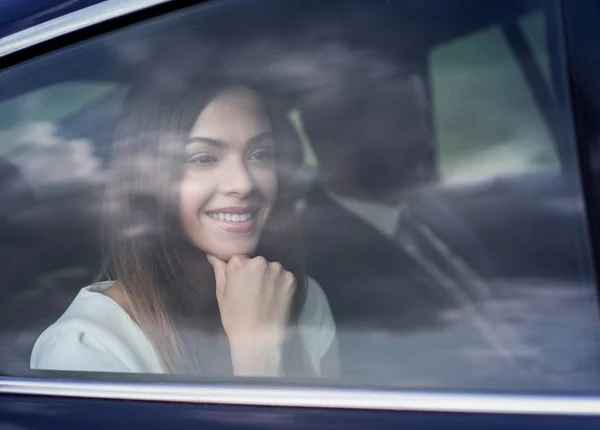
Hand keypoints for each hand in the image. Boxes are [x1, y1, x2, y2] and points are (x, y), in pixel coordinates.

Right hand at [207, 254, 295, 375]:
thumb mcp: (221, 294)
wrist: (259, 339)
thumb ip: (219, 271)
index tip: (240, 284)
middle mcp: (259, 261)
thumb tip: (213, 255)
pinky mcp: (291, 279)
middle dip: (255, 272)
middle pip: (256, 262)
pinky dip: (280, 284)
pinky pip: (284, 277)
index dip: (239, 272)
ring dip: (269, 277)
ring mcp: (277, 270)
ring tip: (265, 296)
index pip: (239, 258)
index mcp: (239, 263)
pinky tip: (275, 298)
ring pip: (271, 269)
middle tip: (253, 292)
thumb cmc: (235, 318)